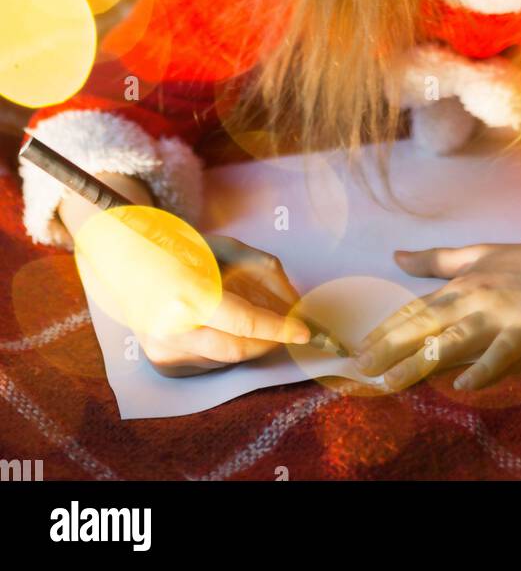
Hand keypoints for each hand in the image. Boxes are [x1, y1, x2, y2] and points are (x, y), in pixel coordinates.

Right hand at [140, 234, 311, 376]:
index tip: (305, 332)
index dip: (279, 329)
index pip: (245, 324)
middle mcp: (172, 329)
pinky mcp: (160, 362)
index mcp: (188, 295)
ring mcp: (163, 350)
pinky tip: (215, 325)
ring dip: (246, 342)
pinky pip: (207, 363)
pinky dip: (223, 346)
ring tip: (242, 314)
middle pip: (239, 350)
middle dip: (268, 341)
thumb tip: (292, 304)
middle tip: (285, 328)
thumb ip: (263, 271)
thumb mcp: (225, 247)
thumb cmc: (180, 248)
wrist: (124, 260)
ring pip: (225, 358)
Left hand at [354, 233, 520, 391]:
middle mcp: (473, 299)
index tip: (359, 350)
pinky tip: (462, 385)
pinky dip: (482, 369)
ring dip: (419, 361)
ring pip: (452, 340)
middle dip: (389, 347)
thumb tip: (396, 256)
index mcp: (460, 284)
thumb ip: (435, 260)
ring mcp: (498, 315)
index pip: (415, 310)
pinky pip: (501, 353)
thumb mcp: (476, 253)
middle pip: (424, 325)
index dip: (385, 330)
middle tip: (359, 369)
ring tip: (391, 381)